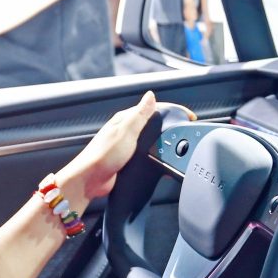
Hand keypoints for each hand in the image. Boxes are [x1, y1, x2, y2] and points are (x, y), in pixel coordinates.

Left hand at [59, 91, 186, 202]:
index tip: (186, 115)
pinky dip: (155, 154)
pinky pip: (145, 153)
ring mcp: (126, 145)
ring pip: (150, 138)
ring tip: (175, 143)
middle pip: (152, 123)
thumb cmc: (102, 155)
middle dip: (168, 124)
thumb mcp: (126, 131)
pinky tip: (159, 159)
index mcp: (125, 119)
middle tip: (184, 129)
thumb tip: (150, 96)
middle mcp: (125, 130)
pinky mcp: (127, 159)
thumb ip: (140, 114)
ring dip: (162, 140)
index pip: (152, 108)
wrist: (90, 180)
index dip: (171, 110)